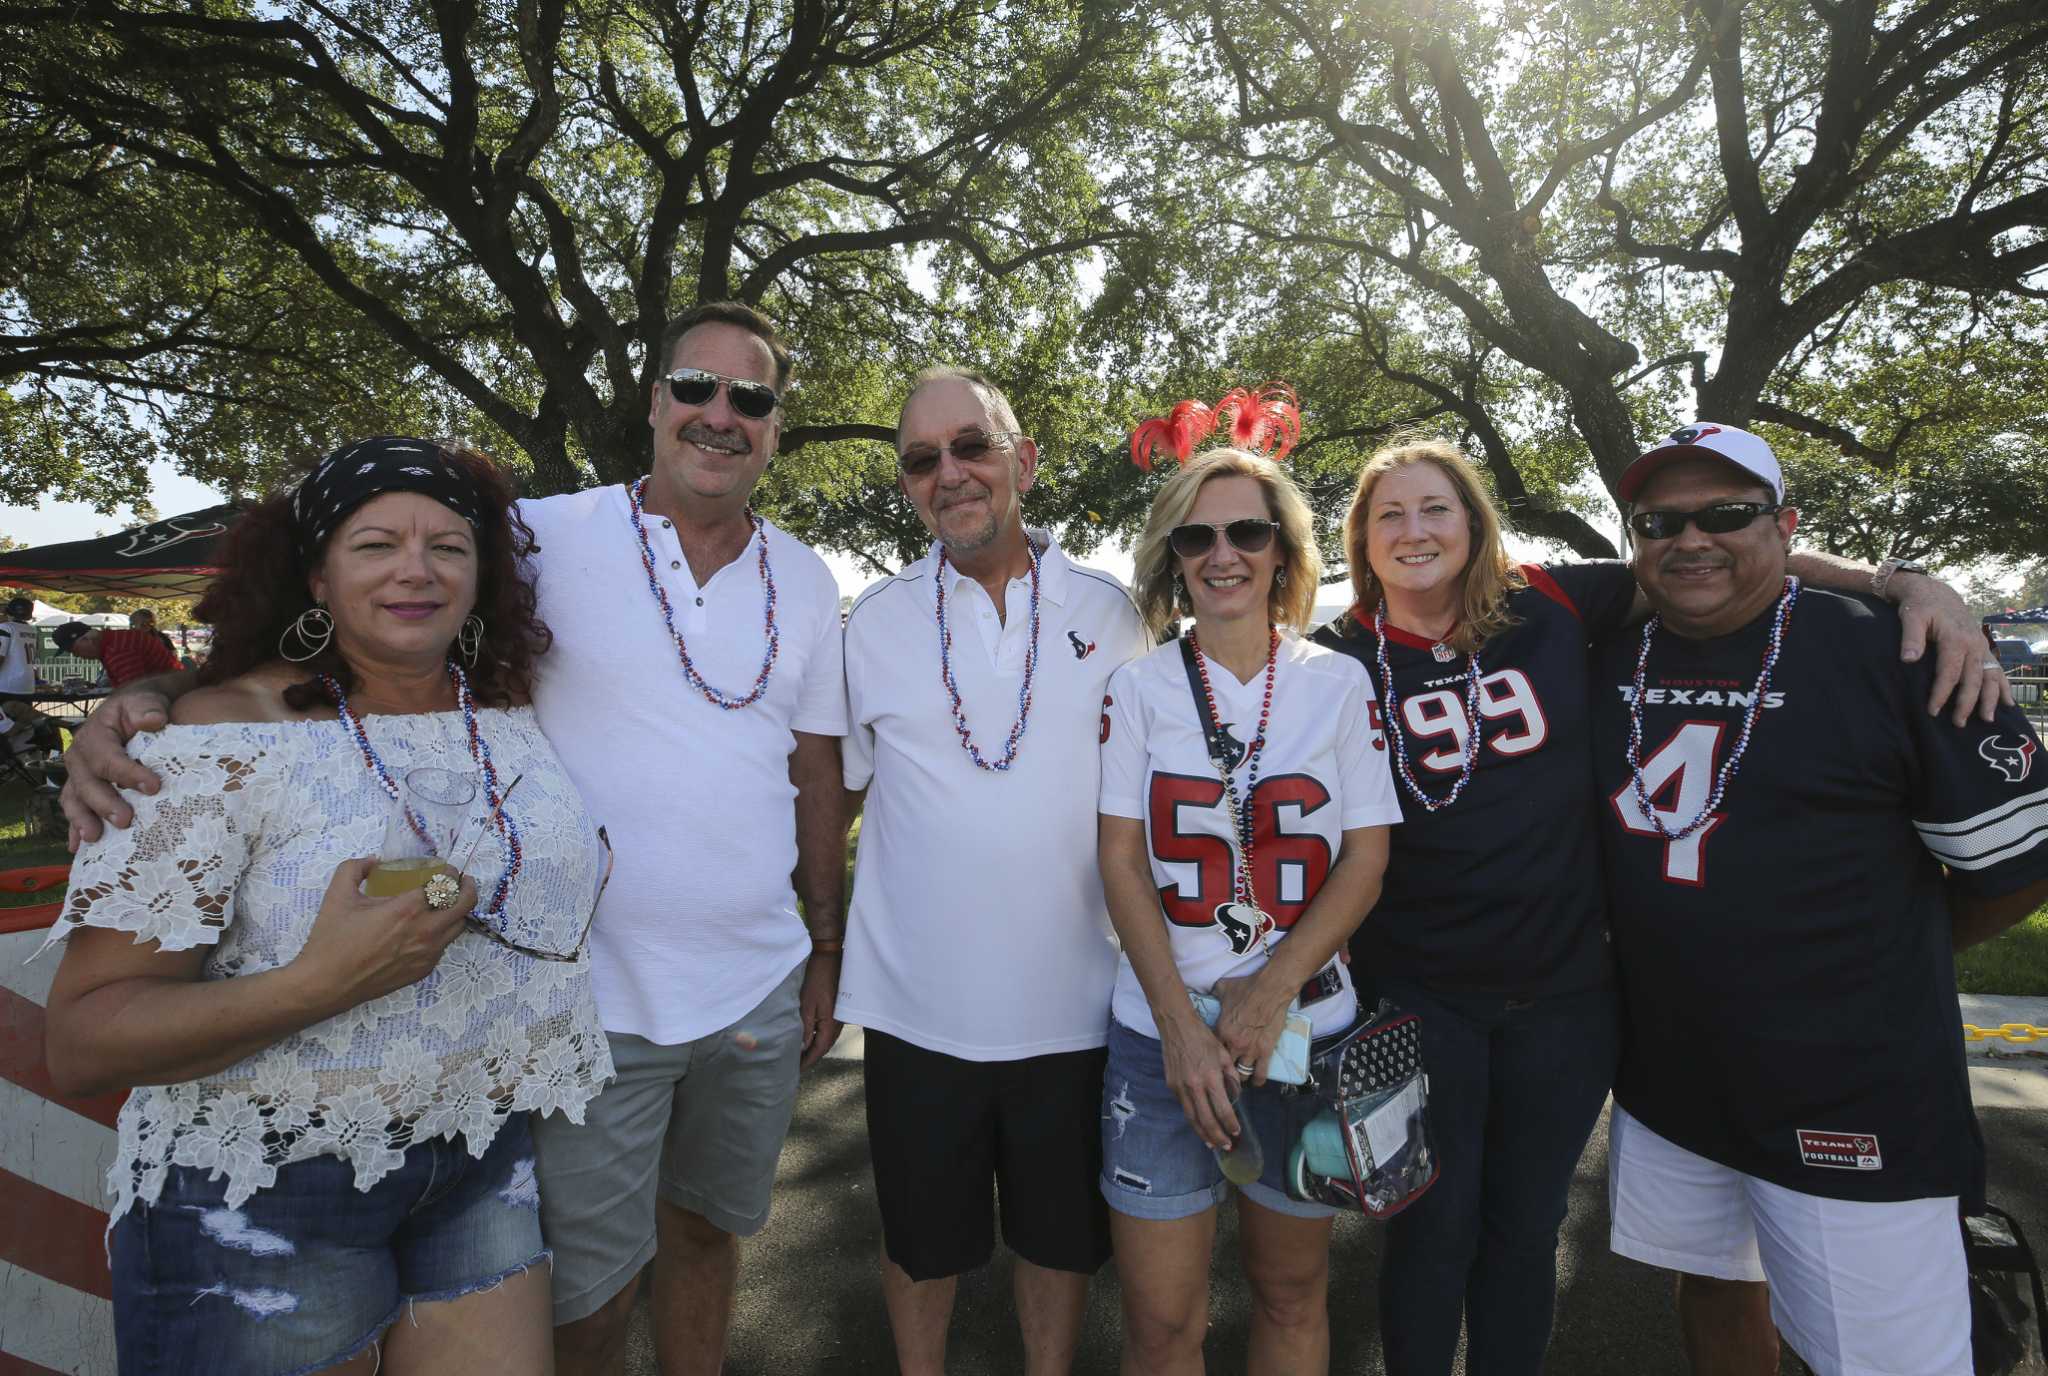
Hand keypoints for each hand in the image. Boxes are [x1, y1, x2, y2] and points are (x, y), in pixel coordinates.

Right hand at [60, 689, 173, 847]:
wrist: (135, 713)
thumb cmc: (142, 709)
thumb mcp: (145, 702)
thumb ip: (148, 709)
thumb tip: (153, 720)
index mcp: (94, 736)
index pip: (108, 758)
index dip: (128, 773)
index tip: (153, 786)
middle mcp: (80, 758)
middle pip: (87, 783)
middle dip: (104, 803)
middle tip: (125, 820)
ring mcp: (79, 776)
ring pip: (75, 799)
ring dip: (82, 820)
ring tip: (95, 839)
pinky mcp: (84, 790)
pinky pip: (75, 809)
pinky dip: (75, 828)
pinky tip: (78, 848)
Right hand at [291, 859, 475, 1011]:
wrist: (326, 984)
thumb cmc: (331, 939)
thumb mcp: (337, 895)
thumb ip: (354, 868)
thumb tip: (373, 861)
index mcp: (408, 909)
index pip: (445, 883)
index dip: (450, 872)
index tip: (445, 868)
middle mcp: (425, 931)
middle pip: (465, 904)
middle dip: (467, 887)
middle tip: (460, 881)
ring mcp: (428, 954)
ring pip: (459, 926)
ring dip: (457, 910)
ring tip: (447, 903)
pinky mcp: (423, 970)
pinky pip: (444, 946)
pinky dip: (443, 932)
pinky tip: (428, 928)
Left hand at [798, 953, 841, 1069]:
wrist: (830, 957)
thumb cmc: (817, 978)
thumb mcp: (806, 1004)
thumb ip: (805, 1028)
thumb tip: (803, 1047)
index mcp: (831, 1024)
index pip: (819, 1050)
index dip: (807, 1062)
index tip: (796, 1071)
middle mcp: (838, 1023)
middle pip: (824, 1046)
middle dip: (811, 1057)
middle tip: (796, 1066)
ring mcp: (839, 1017)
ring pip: (826, 1039)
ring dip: (814, 1048)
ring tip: (800, 1054)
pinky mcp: (837, 1010)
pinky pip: (827, 1030)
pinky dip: (818, 1037)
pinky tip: (808, 1037)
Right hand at [1158, 1007, 1241, 1149]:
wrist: (1177, 1026)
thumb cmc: (1203, 1038)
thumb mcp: (1223, 1054)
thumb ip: (1231, 1077)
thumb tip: (1234, 1096)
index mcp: (1211, 1077)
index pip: (1223, 1109)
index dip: (1230, 1124)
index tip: (1237, 1132)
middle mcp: (1194, 1085)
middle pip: (1206, 1119)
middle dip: (1218, 1136)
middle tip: (1226, 1146)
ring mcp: (1180, 1087)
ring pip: (1192, 1118)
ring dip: (1203, 1133)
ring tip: (1212, 1144)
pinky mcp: (1171, 1085)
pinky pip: (1184, 1107)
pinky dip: (1193, 1119)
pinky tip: (1200, 1124)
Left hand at [1213, 973, 1289, 1086]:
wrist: (1270, 989)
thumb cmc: (1247, 988)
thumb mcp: (1224, 988)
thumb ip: (1214, 994)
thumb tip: (1208, 991)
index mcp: (1221, 1030)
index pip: (1212, 1051)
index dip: (1212, 1056)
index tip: (1212, 1060)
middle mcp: (1234, 1043)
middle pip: (1225, 1066)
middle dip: (1224, 1071)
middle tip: (1225, 1074)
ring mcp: (1250, 1049)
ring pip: (1241, 1073)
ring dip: (1240, 1077)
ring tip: (1240, 1079)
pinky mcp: (1266, 1051)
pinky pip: (1261, 1073)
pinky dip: (1258, 1080)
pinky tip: (1256, 1082)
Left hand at [1894, 573, 2012, 724]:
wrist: (1935, 593)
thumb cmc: (1920, 606)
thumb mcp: (1911, 617)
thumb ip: (1911, 638)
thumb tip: (1908, 660)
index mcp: (1955, 639)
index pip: (1949, 673)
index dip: (1941, 693)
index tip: (1932, 711)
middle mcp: (1973, 644)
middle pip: (1972, 679)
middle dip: (1966, 703)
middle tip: (1958, 724)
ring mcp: (1981, 647)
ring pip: (1989, 676)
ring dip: (1990, 698)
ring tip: (1987, 719)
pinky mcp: (1982, 648)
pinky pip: (1996, 669)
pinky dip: (2003, 686)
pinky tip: (2007, 703)